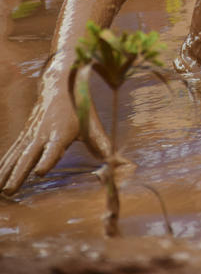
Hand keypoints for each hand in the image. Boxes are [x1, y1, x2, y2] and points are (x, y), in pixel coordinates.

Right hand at [0, 70, 109, 194]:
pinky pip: (12, 151)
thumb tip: (116, 161)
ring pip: (16, 155)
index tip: (40, 172)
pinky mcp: (24, 135)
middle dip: (19, 173)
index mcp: (61, 132)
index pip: (54, 149)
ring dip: (6, 172)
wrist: (59, 83)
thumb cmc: (78, 106)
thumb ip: (100, 143)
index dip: (47, 160)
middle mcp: (43, 133)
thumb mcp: (90, 123)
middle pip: (29, 155)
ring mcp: (31, 134)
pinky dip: (3, 165)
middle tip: (10, 190)